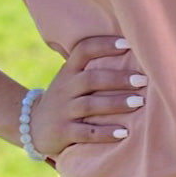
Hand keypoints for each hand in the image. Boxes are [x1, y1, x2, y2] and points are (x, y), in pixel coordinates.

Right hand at [29, 35, 146, 157]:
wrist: (32, 124)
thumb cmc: (66, 97)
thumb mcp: (71, 77)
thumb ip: (94, 67)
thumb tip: (135, 53)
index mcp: (69, 70)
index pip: (84, 50)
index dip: (105, 45)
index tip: (128, 43)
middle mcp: (65, 88)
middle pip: (92, 79)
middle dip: (119, 78)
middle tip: (143, 80)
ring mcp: (63, 110)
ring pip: (90, 105)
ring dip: (116, 103)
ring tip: (139, 102)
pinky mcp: (63, 132)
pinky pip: (86, 133)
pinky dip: (105, 133)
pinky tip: (123, 133)